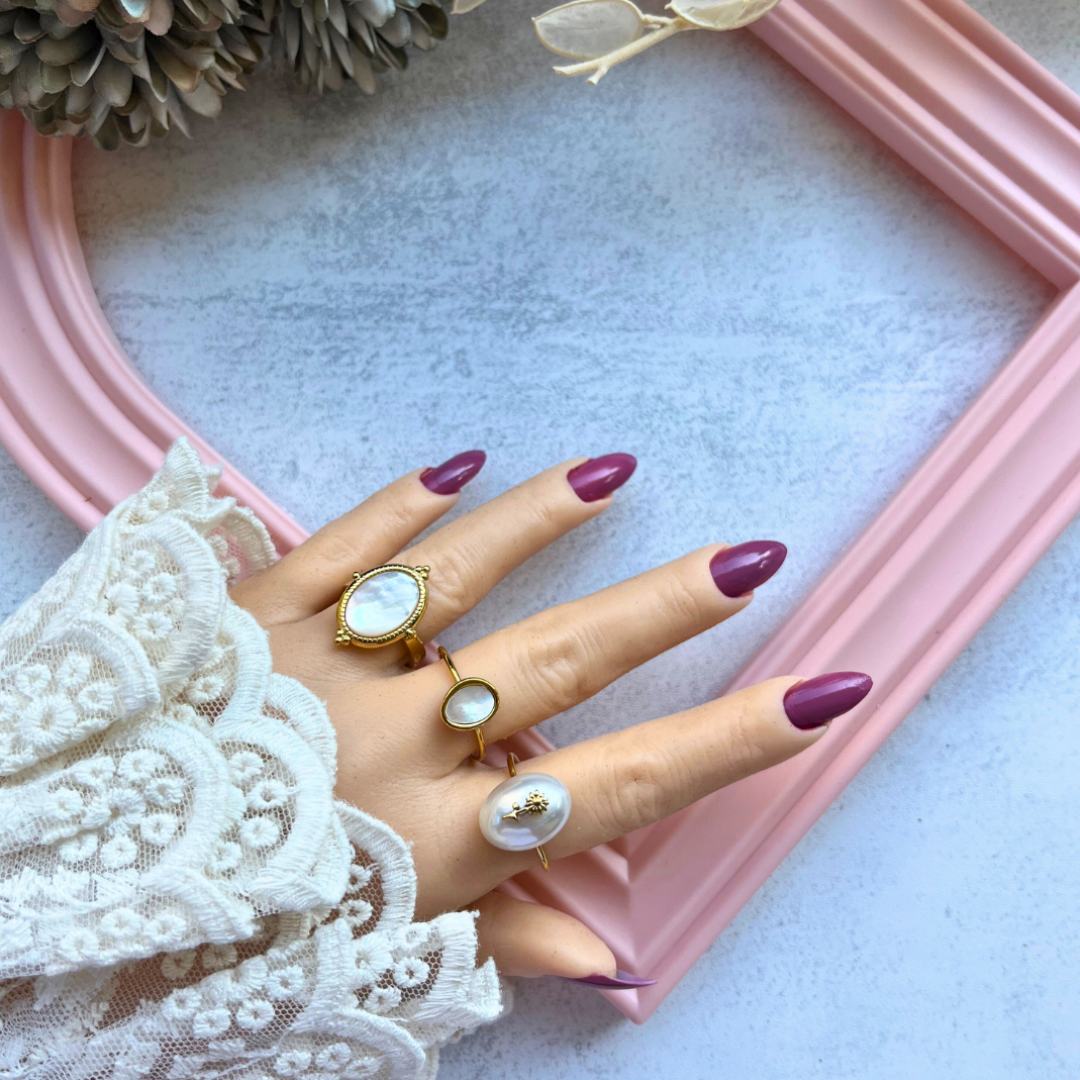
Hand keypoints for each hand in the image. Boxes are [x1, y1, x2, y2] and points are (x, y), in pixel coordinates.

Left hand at [230, 452, 870, 981]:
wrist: (73, 876)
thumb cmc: (240, 926)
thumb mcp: (377, 956)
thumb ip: (498, 944)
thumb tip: (612, 964)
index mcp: (439, 837)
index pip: (620, 785)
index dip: (729, 743)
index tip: (821, 695)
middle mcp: (399, 742)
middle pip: (562, 661)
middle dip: (666, 609)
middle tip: (748, 556)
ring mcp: (325, 665)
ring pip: (456, 578)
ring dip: (538, 522)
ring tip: (611, 471)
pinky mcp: (252, 614)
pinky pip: (337, 548)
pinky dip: (399, 506)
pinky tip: (457, 465)